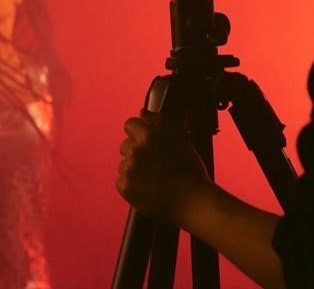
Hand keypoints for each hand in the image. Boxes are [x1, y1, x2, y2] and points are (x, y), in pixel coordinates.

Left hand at [116, 110, 211, 226]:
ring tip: (153, 178)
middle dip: (137, 152)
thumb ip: (159, 120)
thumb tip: (142, 112)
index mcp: (149, 135)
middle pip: (125, 145)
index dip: (138, 133)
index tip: (147, 143)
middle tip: (154, 164)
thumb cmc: (189, 169)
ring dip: (134, 170)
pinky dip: (131, 186)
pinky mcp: (125, 187)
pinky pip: (121, 182)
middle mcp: (136, 150)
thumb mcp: (180, 137)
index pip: (130, 125)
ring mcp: (129, 169)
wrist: (192, 200)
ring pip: (124, 164)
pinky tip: (147, 188)